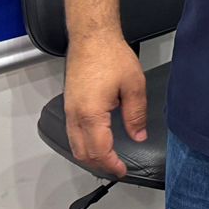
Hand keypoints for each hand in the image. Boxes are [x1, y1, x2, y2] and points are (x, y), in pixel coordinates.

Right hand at [64, 36, 147, 178]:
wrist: (91, 38)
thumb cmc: (111, 56)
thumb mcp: (134, 86)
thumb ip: (136, 115)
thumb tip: (139, 136)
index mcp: (91, 113)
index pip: (100, 151)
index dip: (112, 165)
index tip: (123, 170)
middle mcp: (75, 115)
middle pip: (83, 153)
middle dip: (100, 166)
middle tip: (117, 169)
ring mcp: (69, 110)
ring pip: (74, 145)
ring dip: (90, 157)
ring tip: (108, 160)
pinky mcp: (69, 104)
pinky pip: (72, 133)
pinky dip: (83, 145)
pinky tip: (97, 143)